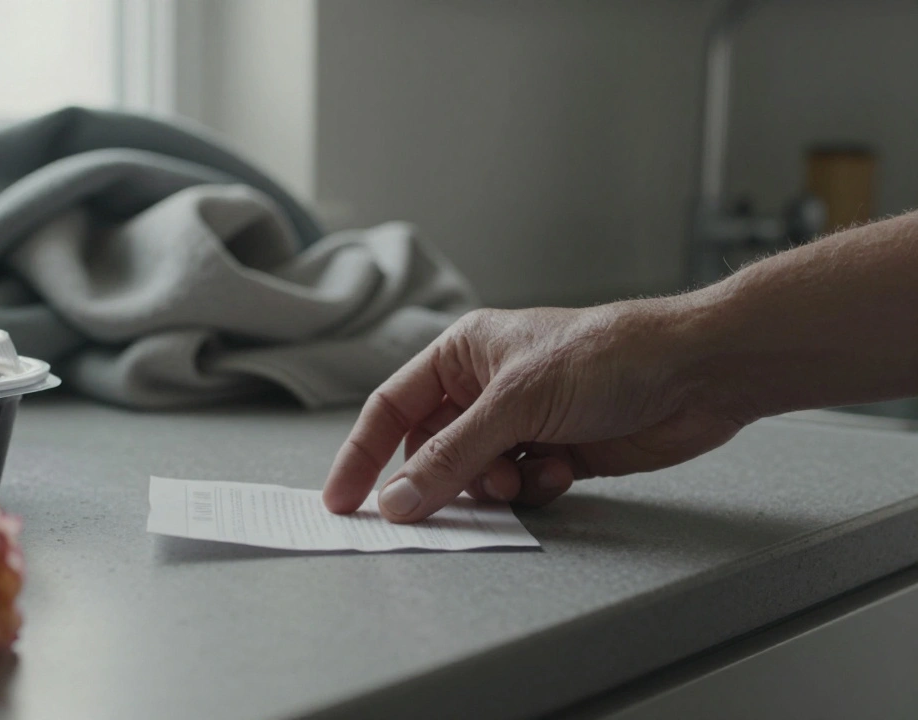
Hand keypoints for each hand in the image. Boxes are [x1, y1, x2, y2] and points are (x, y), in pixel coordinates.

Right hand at [322, 301, 752, 521]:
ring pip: (474, 478)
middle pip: (430, 451)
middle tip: (435, 510)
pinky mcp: (555, 454)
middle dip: (440, 480)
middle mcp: (485, 388)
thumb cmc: (607, 357)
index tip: (341, 501)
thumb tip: (397, 499)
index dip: (361, 455)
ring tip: (523, 472)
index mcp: (462, 354)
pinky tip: (563, 469)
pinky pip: (518, 489)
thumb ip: (451, 456)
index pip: (390, 408)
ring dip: (493, 486)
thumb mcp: (515, 403)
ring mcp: (521, 423)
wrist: (696, 375)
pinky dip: (534, 488)